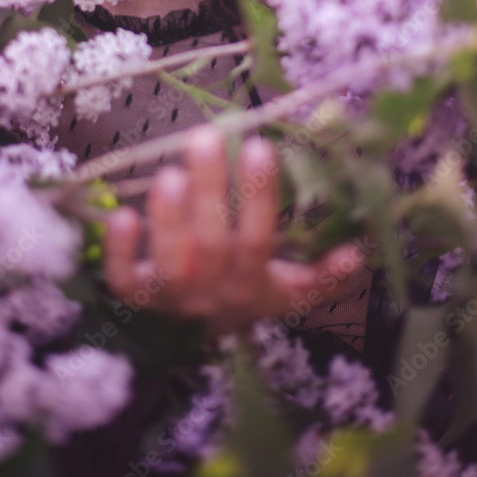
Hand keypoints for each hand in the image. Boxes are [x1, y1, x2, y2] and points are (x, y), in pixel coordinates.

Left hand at [103, 126, 360, 336]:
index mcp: (252, 288)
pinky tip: (121, 214)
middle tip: (206, 137)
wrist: (198, 339)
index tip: (259, 146)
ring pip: (168, 263)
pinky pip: (123, 281)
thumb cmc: (249, 292)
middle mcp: (211, 297)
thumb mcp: (291, 289)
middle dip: (209, 189)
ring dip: (168, 217)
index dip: (259, 197)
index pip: (258, 241)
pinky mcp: (134, 298)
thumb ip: (324, 273)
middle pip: (210, 245)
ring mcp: (170, 300)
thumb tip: (357, 250)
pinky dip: (119, 251)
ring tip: (170, 170)